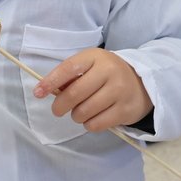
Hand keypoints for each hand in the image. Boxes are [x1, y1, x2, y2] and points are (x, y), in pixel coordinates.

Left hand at [33, 48, 152, 133]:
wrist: (142, 83)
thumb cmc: (107, 74)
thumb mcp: (91, 66)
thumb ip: (71, 76)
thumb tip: (47, 90)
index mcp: (96, 57)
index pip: (69, 68)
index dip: (50, 82)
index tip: (38, 92)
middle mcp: (109, 72)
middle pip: (74, 94)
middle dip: (60, 106)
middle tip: (58, 110)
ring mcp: (119, 92)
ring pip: (84, 112)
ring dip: (76, 116)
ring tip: (80, 111)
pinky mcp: (125, 111)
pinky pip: (96, 124)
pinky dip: (88, 124)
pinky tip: (93, 117)